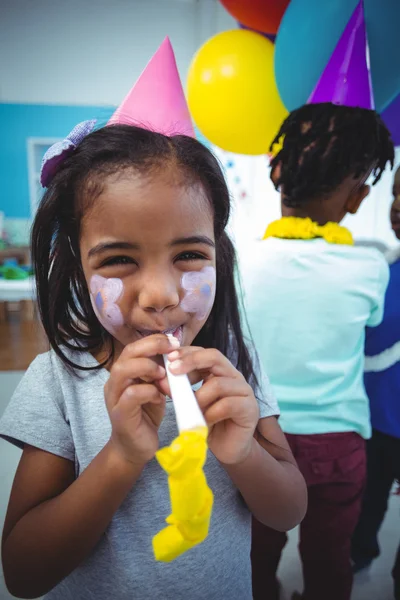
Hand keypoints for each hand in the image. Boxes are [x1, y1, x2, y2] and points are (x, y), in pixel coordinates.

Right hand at [105, 335, 178, 466]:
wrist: (135, 448)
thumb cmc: (146, 415)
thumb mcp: (155, 388)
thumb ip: (159, 373)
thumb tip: (174, 354)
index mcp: (123, 373)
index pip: (134, 347)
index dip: (154, 340)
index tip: (174, 342)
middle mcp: (115, 382)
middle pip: (127, 353)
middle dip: (151, 347)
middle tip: (172, 350)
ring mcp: (114, 397)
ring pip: (123, 370)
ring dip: (147, 367)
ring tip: (164, 375)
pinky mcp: (120, 414)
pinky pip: (131, 394)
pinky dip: (149, 391)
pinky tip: (160, 397)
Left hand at [168, 347, 258, 464]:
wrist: (227, 449)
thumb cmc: (209, 422)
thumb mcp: (191, 403)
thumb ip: (181, 390)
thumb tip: (162, 380)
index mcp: (220, 371)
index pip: (204, 353)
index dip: (186, 353)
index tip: (168, 358)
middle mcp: (234, 376)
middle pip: (214, 358)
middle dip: (191, 361)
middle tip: (173, 370)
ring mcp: (244, 391)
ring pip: (218, 384)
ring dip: (199, 398)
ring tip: (192, 411)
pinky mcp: (249, 409)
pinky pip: (227, 405)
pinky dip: (211, 414)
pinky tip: (205, 422)